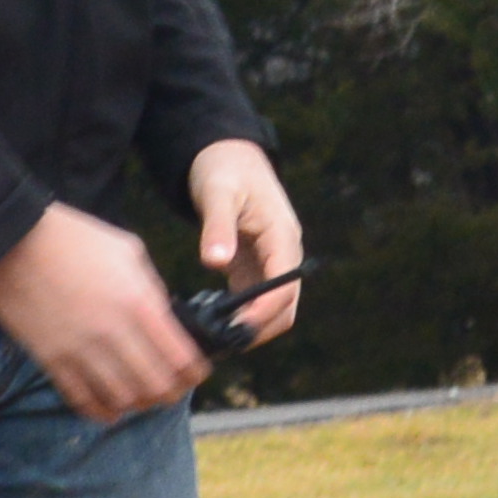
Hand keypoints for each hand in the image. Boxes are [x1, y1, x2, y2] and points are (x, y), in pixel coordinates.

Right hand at [0, 204, 206, 421]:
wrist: (13, 240)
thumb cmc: (74, 239)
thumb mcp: (129, 251)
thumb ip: (151, 289)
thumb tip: (164, 320)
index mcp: (139, 303)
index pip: (181, 358)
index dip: (195, 373)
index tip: (197, 372)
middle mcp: (113, 332)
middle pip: (156, 386)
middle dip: (171, 392)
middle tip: (172, 388)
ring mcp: (80, 350)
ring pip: (122, 399)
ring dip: (138, 403)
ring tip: (142, 396)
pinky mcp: (51, 360)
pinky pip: (82, 400)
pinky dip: (101, 411)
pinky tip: (110, 409)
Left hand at [189, 140, 303, 343]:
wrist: (227, 154)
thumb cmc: (224, 168)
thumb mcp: (218, 192)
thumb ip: (217, 227)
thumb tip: (214, 262)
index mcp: (283, 236)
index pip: (285, 286)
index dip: (264, 311)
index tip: (237, 328)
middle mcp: (283, 253)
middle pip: (286, 307)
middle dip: (260, 328)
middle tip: (223, 343)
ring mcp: (271, 262)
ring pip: (273, 309)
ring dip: (251, 326)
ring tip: (215, 337)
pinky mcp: (255, 267)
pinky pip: (255, 301)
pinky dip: (239, 316)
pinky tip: (212, 322)